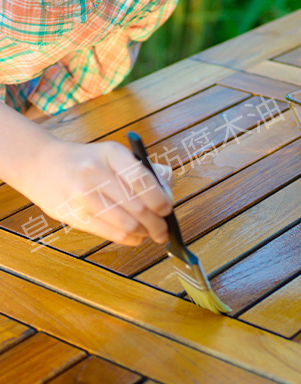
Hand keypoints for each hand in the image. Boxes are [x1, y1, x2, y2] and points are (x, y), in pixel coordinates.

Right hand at [19, 137, 173, 245]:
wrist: (42, 165)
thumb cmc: (88, 161)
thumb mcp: (113, 154)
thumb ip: (143, 171)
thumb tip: (167, 195)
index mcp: (111, 153)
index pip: (142, 179)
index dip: (159, 199)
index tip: (168, 209)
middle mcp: (95, 173)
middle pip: (137, 206)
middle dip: (157, 222)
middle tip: (164, 229)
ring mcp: (82, 196)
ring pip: (125, 224)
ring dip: (144, 233)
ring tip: (151, 233)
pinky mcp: (73, 216)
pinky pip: (109, 234)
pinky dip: (129, 238)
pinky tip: (136, 236)